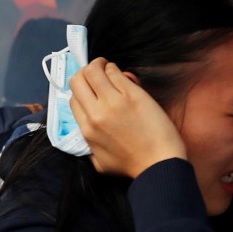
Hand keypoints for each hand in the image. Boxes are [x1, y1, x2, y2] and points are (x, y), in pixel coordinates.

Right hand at [69, 58, 187, 176]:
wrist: (159, 164)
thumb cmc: (132, 165)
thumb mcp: (98, 162)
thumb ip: (88, 146)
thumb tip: (88, 130)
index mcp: (86, 129)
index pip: (73, 98)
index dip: (82, 90)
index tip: (91, 89)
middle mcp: (95, 113)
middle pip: (78, 80)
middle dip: (85, 72)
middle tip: (97, 73)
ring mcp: (113, 102)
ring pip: (94, 70)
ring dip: (101, 66)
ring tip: (109, 70)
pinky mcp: (132, 94)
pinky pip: (115, 72)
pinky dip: (115, 69)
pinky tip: (124, 75)